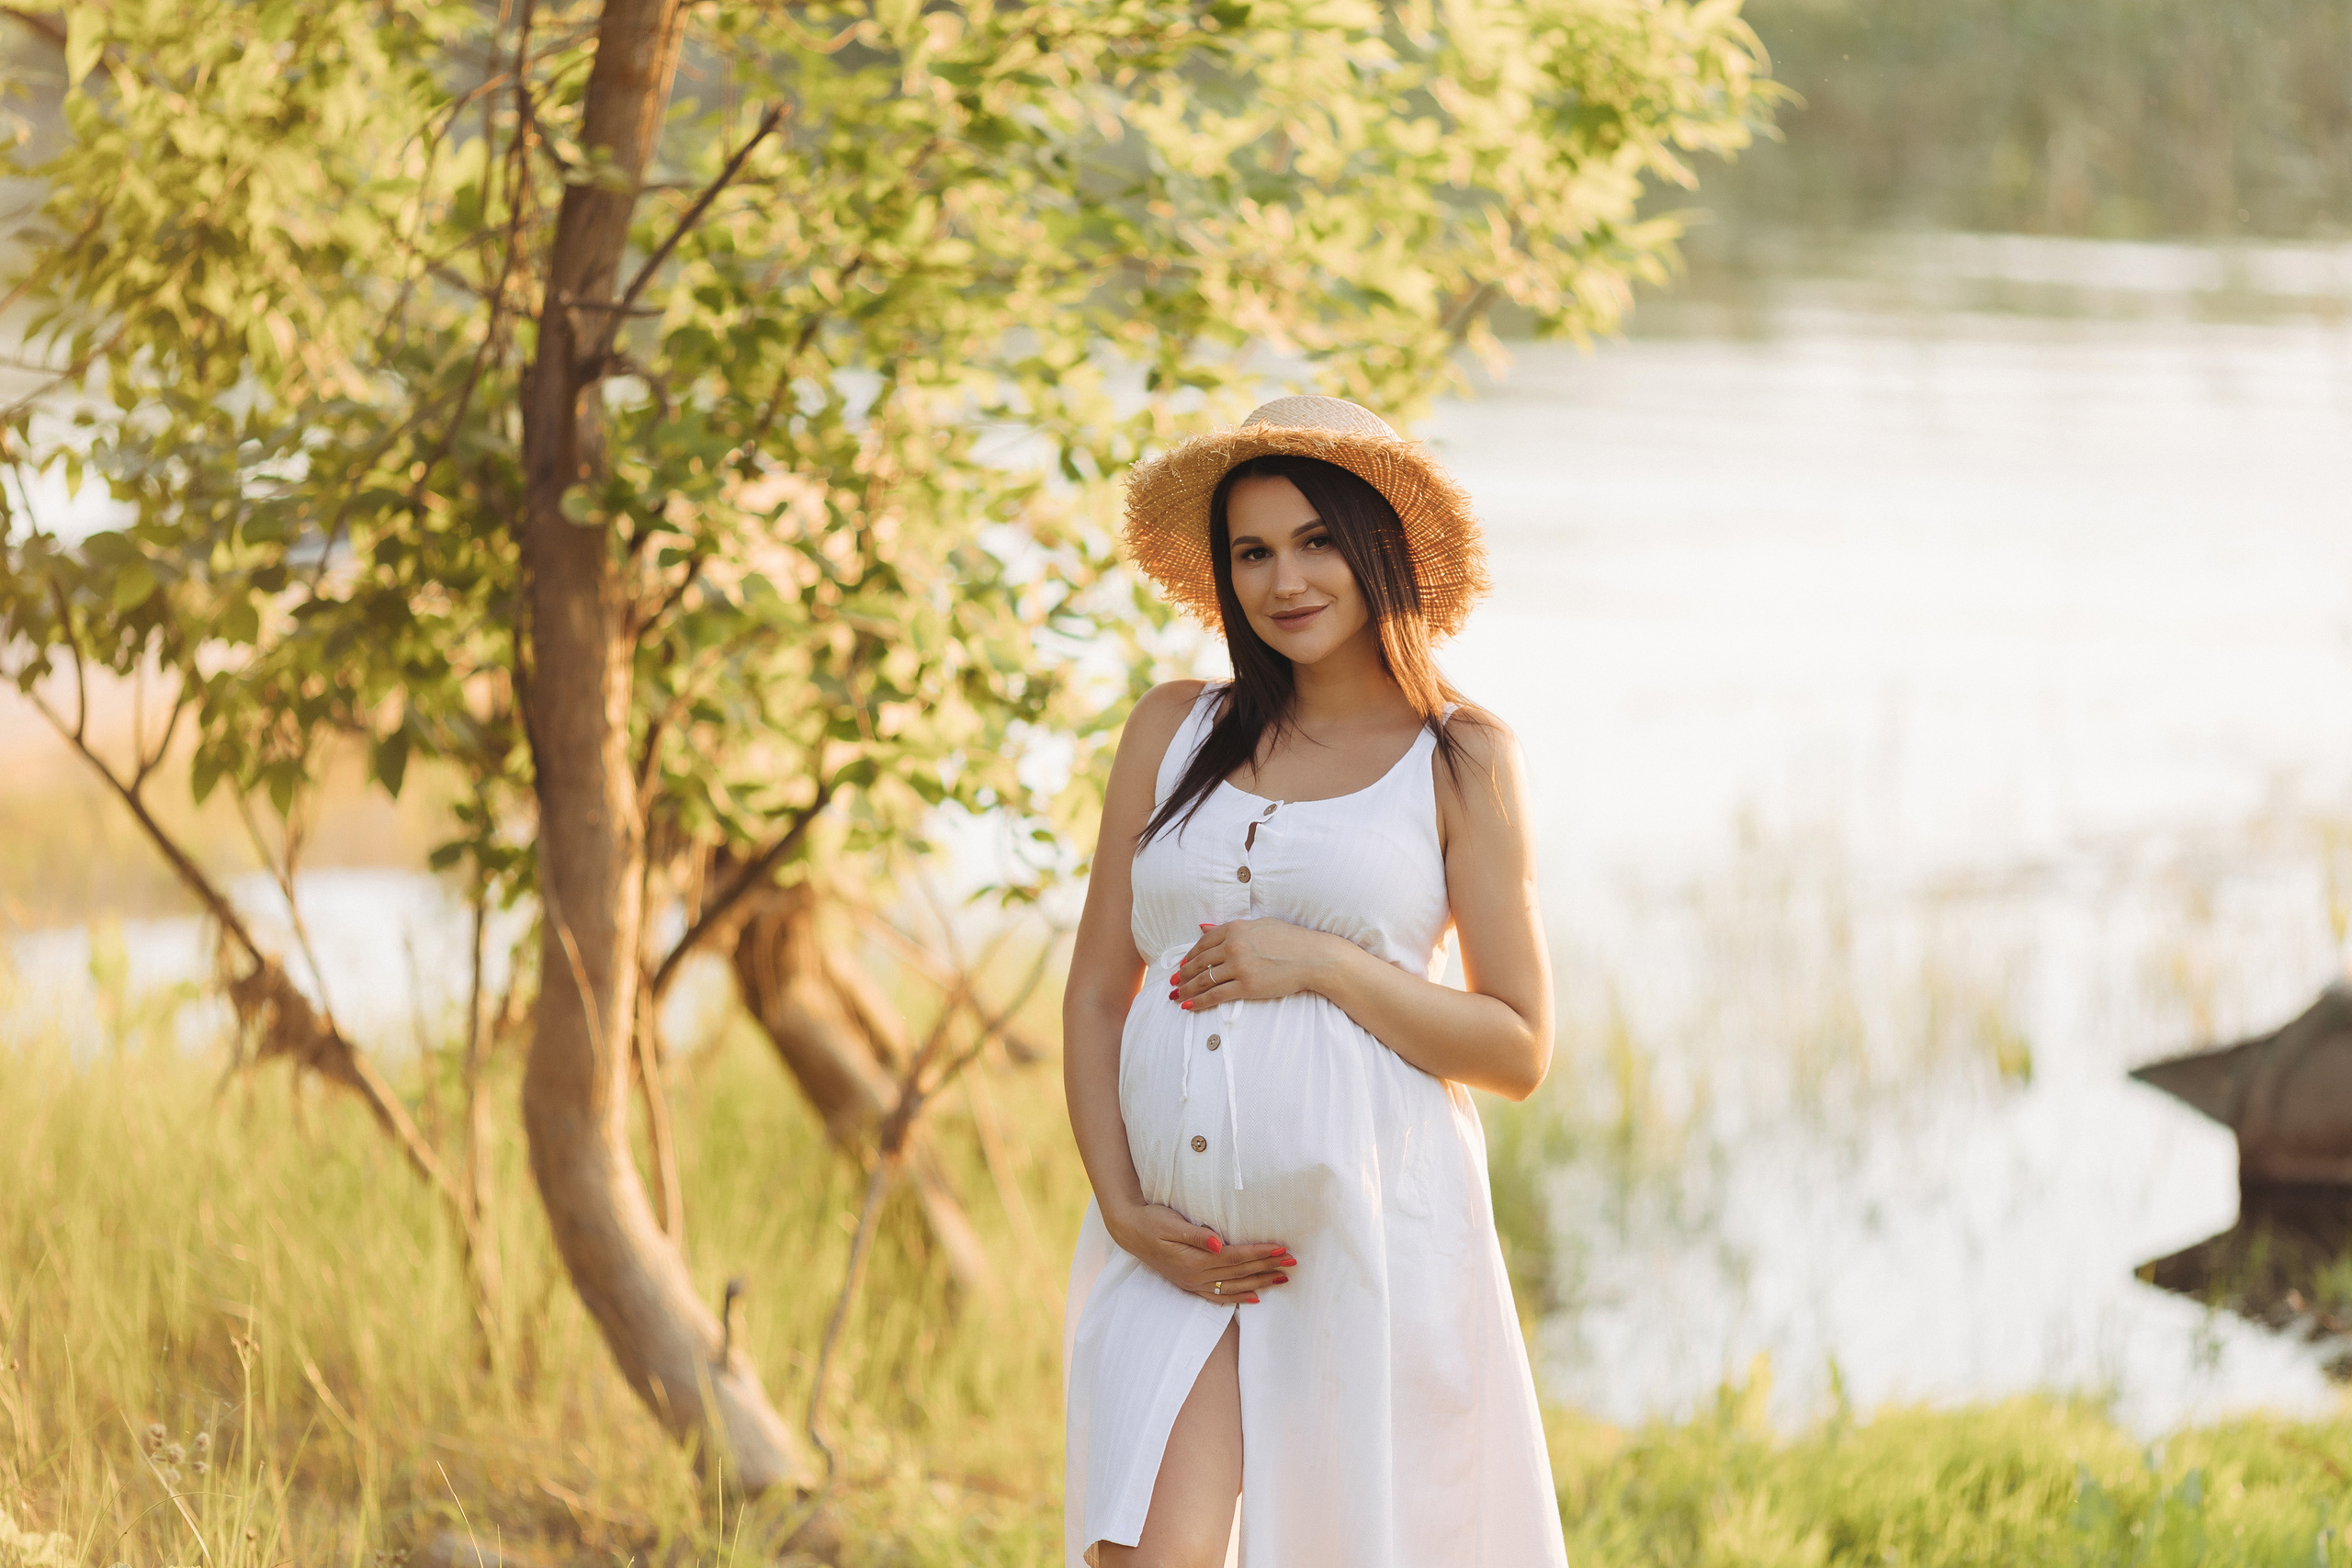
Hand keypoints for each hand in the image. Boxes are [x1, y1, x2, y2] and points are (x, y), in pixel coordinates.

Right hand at [1106, 1200, 1295, 1305]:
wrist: (1129, 1231)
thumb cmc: (1151, 1221)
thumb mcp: (1171, 1223)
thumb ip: (1196, 1235)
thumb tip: (1219, 1244)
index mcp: (1194, 1260)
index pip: (1236, 1257)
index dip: (1260, 1254)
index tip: (1281, 1249)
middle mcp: (1196, 1276)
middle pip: (1239, 1273)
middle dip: (1267, 1267)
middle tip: (1292, 1262)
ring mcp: (1193, 1283)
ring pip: (1233, 1286)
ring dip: (1259, 1283)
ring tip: (1282, 1278)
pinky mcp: (1190, 1284)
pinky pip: (1218, 1296)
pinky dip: (1237, 1298)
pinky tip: (1253, 1298)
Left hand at [1169, 918, 1352, 1011]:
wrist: (1313, 957)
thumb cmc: (1291, 939)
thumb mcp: (1259, 924)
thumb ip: (1229, 927)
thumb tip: (1202, 927)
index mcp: (1235, 928)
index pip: (1202, 943)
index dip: (1189, 956)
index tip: (1182, 964)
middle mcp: (1233, 946)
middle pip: (1199, 962)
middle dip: (1182, 974)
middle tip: (1173, 983)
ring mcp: (1239, 966)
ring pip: (1203, 980)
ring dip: (1186, 989)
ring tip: (1177, 996)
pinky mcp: (1246, 986)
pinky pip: (1215, 995)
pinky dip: (1199, 1002)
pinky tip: (1189, 1006)